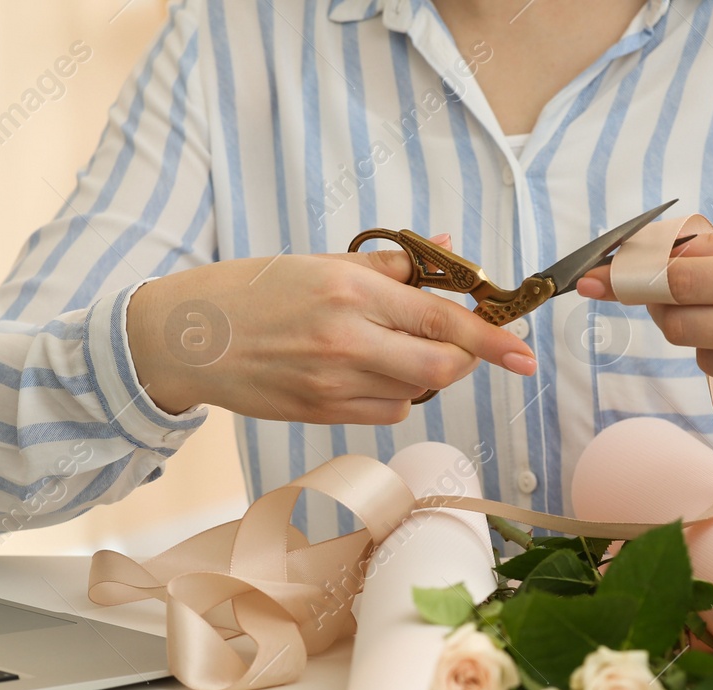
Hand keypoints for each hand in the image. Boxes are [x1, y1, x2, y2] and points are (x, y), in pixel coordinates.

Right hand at [129, 235, 536, 423]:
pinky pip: (385, 413)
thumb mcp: (321, 262)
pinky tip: (363, 373)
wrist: (188, 337)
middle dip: (462, 359)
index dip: (492, 338)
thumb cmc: (254, 290)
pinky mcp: (320, 413)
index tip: (525, 352)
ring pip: (416, 392)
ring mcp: (332, 383)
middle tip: (457, 344)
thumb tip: (452, 252)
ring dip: (420, 374)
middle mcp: (345, 340)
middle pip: (441, 366)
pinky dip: (392, 396)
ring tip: (384, 348)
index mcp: (349, 291)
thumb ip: (392, 265)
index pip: (442, 318)